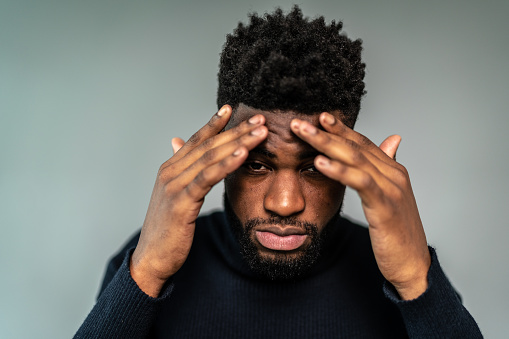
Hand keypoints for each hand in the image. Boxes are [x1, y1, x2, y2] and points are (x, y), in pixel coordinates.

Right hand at [131, 105, 267, 296]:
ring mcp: (174, 185)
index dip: (215, 123)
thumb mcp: (174, 194)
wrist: (152, 257)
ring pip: (210, 157)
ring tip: (260, 132)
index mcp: (170, 168)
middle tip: (259, 118)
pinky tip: (243, 154)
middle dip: (236, 130)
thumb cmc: (167, 228)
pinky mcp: (181, 201)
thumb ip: (180, 168)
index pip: (197, 140)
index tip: (232, 108)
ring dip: (238, 142)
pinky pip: (207, 177)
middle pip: (208, 144)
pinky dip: (226, 164)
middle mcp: (171, 171)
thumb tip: (177, 142)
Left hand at [291, 112, 430, 299]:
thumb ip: (386, 167)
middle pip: (354, 146)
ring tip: (304, 133)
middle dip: (326, 131)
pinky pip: (360, 182)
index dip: (340, 129)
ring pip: (355, 158)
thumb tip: (393, 140)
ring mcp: (391, 188)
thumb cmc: (397, 232)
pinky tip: (320, 163)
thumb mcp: (389, 196)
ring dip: (326, 144)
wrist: (412, 264)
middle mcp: (393, 174)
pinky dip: (339, 170)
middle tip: (300, 121)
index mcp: (392, 170)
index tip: (319, 117)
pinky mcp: (385, 206)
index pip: (362, 143)